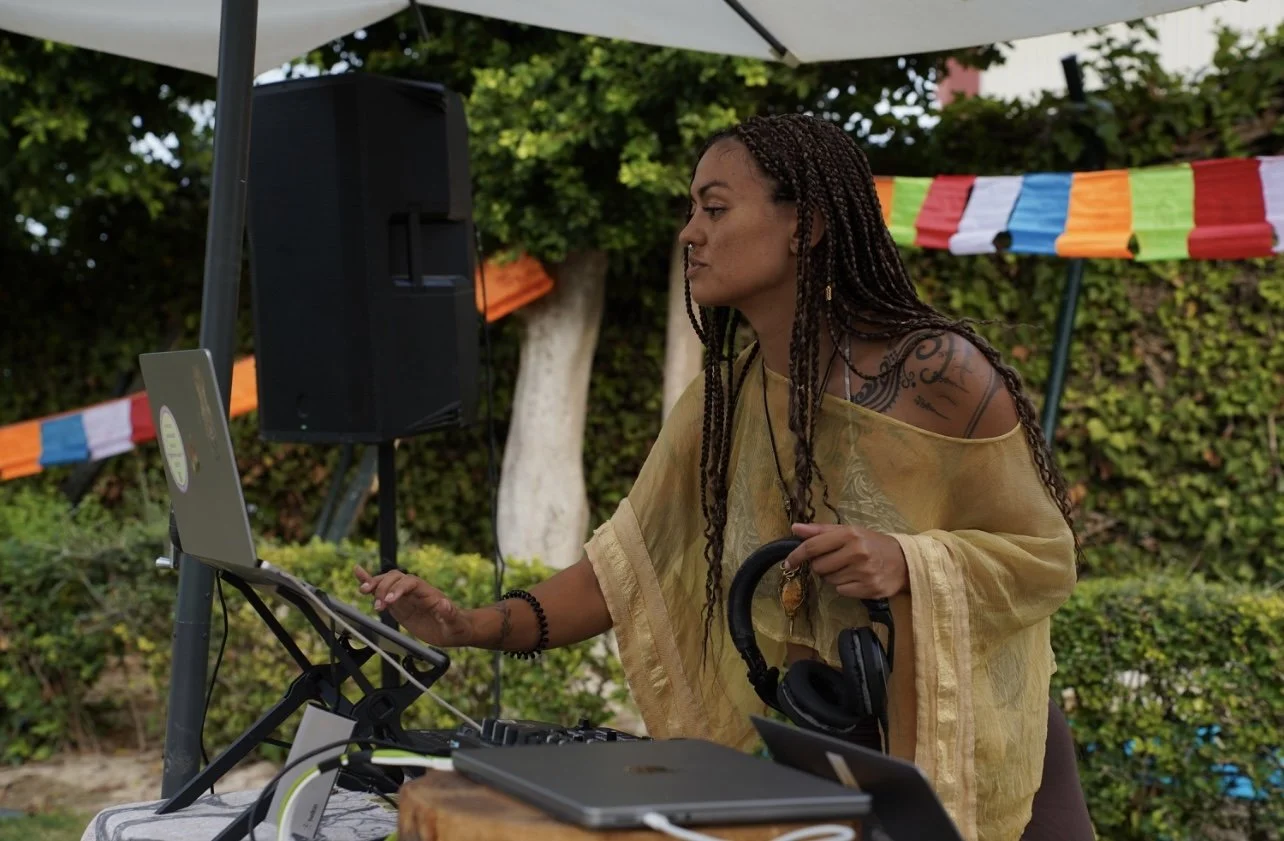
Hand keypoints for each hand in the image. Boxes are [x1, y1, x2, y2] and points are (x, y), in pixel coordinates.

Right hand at [353, 565, 475, 647]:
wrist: (454, 629)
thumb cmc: (457, 626)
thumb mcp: (455, 623)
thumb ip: (449, 614)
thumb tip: (444, 604)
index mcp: (428, 593)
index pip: (411, 583)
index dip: (398, 589)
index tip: (389, 601)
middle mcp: (415, 591)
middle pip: (396, 579)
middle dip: (384, 588)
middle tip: (378, 605)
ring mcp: (405, 596)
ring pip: (387, 582)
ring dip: (374, 584)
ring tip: (364, 592)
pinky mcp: (398, 605)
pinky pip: (382, 592)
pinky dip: (370, 582)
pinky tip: (358, 574)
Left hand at [784, 523, 908, 599]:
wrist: (904, 561)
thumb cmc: (872, 543)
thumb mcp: (849, 531)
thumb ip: (821, 531)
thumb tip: (795, 528)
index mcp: (849, 535)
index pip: (813, 547)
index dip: (796, 555)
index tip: (787, 562)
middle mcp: (857, 552)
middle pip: (819, 567)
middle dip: (822, 566)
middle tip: (836, 561)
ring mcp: (864, 572)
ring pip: (829, 580)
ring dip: (834, 576)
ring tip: (849, 568)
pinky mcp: (869, 589)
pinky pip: (841, 591)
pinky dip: (844, 586)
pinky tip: (856, 578)